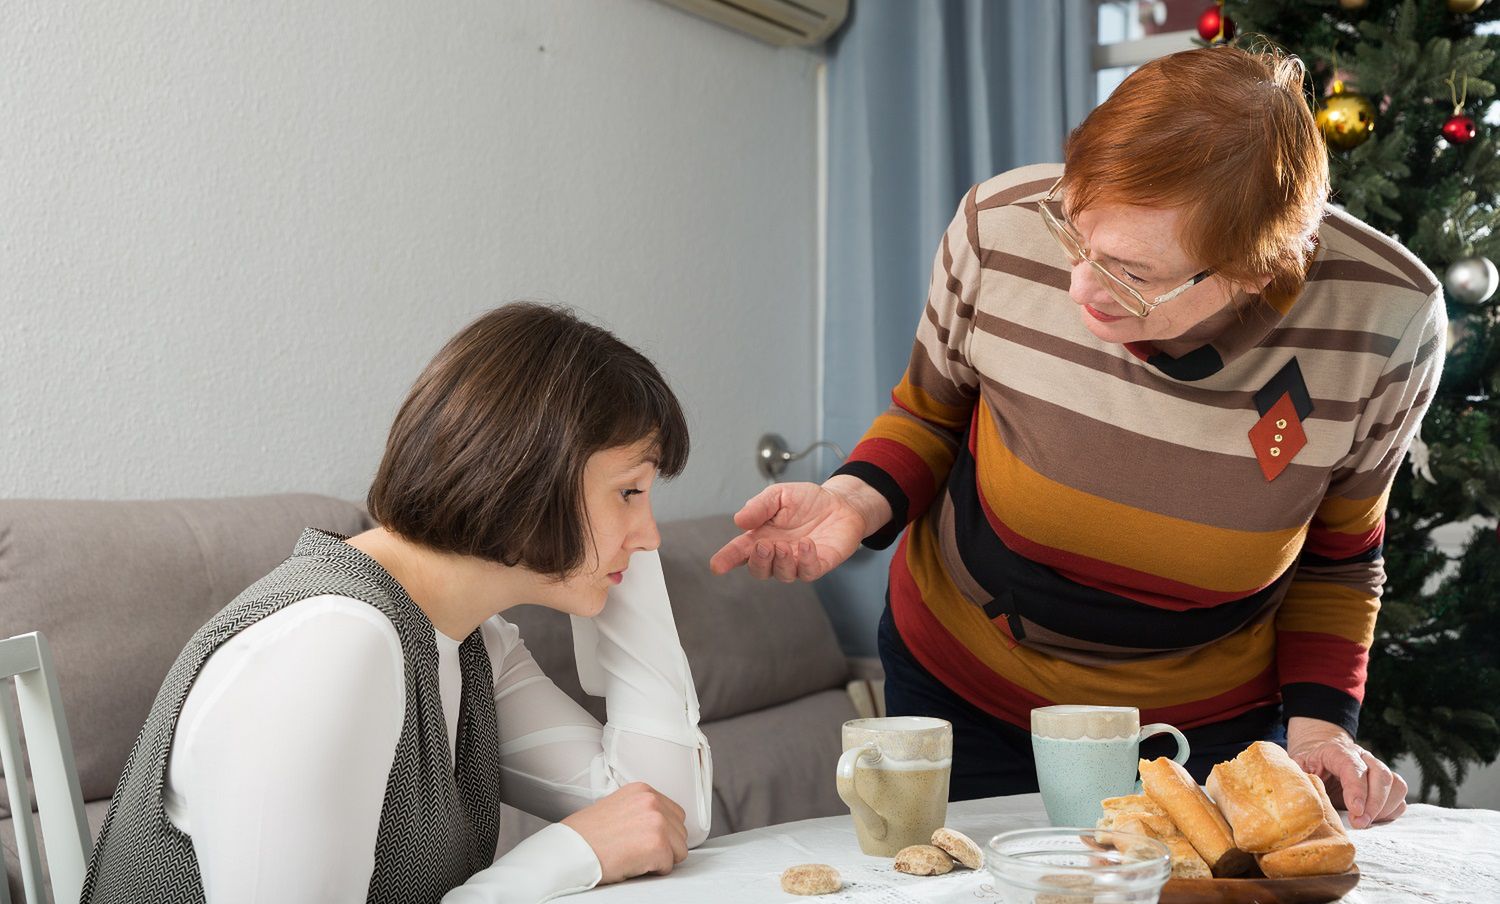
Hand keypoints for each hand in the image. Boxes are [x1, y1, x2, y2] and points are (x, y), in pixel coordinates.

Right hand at [561, 782, 688, 882]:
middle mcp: (652, 801)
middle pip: (680, 833)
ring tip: (634, 855)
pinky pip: (669, 866)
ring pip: (679, 850)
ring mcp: (656, 821)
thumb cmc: (588, 835)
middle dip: (665, 846)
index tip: (644, 839)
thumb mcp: (619, 807)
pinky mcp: (656, 844)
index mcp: (643, 790)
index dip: (663, 833)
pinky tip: (632, 863)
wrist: (570, 850)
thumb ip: (642, 811)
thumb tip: (664, 826)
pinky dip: (653, 871)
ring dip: (660, 858)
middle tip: (636, 850)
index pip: (675, 815)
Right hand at [708, 478, 881, 581]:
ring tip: (784, 545)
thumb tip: (738, 521)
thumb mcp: (779, 494)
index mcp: (762, 536)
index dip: (727, 559)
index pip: (740, 551)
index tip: (717, 565)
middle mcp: (777, 553)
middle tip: (763, 545)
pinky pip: (808, 571)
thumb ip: (759, 506)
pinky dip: (805, 561)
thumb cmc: (807, 501)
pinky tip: (806, 545)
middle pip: (759, 569)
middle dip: (758, 561)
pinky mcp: (818, 565)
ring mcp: (797, 562)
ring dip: (780, 561)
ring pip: (782, 574)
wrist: (840, 503)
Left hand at [1286, 717, 1407, 828]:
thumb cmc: (1308, 766)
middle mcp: (1363, 757)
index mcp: (1338, 751)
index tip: (1355, 811)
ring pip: (1396, 785)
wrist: (1321, 758)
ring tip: (1366, 823)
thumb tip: (1299, 792)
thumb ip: (1298, 776)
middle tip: (1360, 823)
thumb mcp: (1297, 767)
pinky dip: (1391, 811)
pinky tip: (1373, 820)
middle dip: (1374, 803)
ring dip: (1384, 808)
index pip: (1354, 767)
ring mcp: (1378, 769)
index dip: (1357, 789)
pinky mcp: (1387, 784)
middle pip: (1381, 775)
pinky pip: (1400, 797)